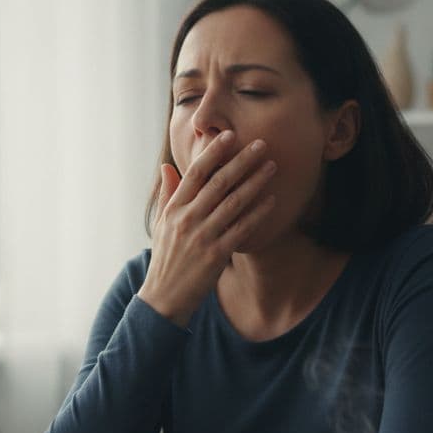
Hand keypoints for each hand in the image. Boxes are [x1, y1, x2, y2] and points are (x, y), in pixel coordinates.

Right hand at [138, 130, 276, 326]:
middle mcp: (187, 219)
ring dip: (255, 182)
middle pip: (218, 183)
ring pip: (234, 203)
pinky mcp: (216, 255)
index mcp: (174, 209)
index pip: (194, 173)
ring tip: (271, 167)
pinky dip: (258, 213)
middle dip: (241, 161)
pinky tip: (271, 200)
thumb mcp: (161, 225)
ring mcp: (202, 237)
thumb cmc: (165, 258)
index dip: (213, 153)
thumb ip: (167, 194)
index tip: (229, 136)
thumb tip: (167, 166)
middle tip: (261, 144)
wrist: (164, 297)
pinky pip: (242, 229)